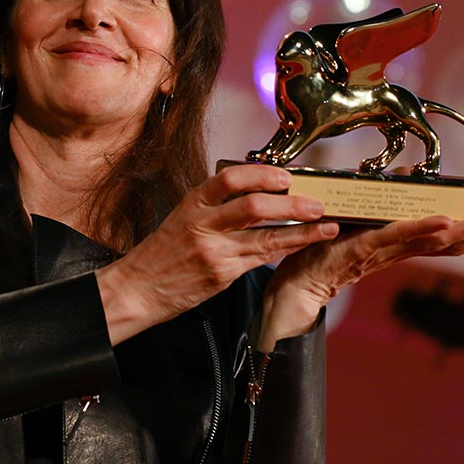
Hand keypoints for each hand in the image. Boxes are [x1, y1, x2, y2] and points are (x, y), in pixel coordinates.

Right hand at [96, 164, 338, 344]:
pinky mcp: (222, 275)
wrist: (138, 288)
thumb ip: (214, 206)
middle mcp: (203, 224)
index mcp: (192, 203)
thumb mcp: (182, 218)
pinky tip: (304, 244)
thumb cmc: (162, 253)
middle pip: (255, 206)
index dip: (261, 174)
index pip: (229, 179)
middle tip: (316, 202)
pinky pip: (261, 258)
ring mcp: (214, 251)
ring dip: (301, 230)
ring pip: (266, 236)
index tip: (285, 176)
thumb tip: (256, 192)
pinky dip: (285, 249)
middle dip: (292, 203)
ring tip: (326, 225)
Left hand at [256, 211, 463, 351]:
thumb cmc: (317, 258)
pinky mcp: (362, 250)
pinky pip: (395, 238)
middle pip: (448, 243)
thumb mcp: (352, 228)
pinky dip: (421, 230)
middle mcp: (395, 251)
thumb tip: (403, 183)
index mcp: (396, 246)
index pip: (443, 239)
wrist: (289, 289)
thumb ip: (377, 211)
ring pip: (432, 241)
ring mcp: (381, 252)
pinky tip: (445, 224)